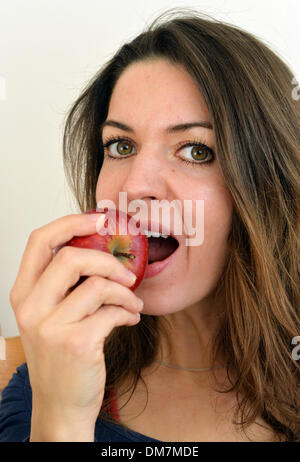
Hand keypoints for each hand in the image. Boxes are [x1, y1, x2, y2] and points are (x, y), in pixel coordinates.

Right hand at [9, 213, 142, 440]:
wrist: (61, 404)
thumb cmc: (60, 355)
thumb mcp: (51, 315)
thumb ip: (65, 284)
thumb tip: (101, 250)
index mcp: (23, 293)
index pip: (40, 241)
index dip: (71, 223)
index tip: (99, 220)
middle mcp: (31, 307)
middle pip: (71, 257)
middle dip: (108, 261)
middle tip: (127, 273)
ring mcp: (51, 326)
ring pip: (98, 285)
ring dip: (125, 291)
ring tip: (133, 301)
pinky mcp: (76, 343)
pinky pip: (112, 311)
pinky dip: (128, 310)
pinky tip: (131, 318)